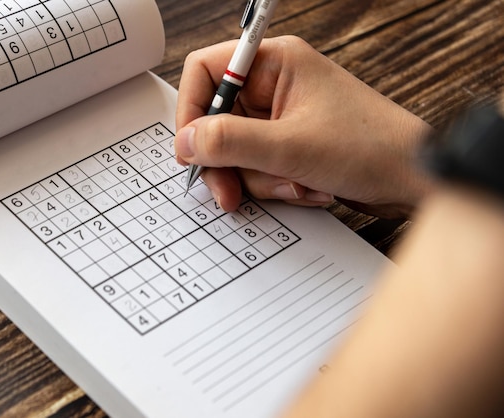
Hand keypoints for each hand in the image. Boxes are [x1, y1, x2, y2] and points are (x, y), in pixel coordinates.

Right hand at [175, 36, 433, 217]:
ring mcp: (281, 118)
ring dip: (260, 179)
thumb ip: (230, 141)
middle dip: (227, 162)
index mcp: (275, 63)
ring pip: (236, 151)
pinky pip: (257, 167)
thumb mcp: (290, 147)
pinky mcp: (288, 145)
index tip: (190, 149)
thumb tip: (185, 141)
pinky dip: (275, 185)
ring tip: (296, 183)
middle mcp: (274, 86)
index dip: (191, 111)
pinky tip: (306, 188)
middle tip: (229, 193)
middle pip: (217, 120)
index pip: (206, 71)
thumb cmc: (370, 148)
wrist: (412, 179)